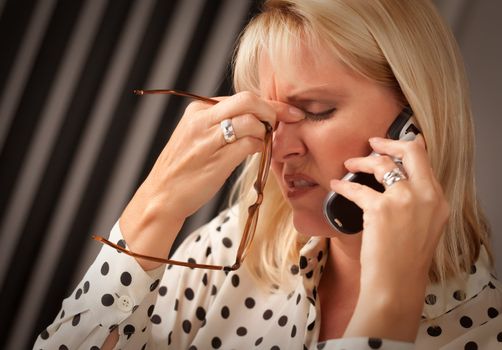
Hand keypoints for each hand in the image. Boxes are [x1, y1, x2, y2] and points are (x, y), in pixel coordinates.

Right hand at [120, 91, 302, 268]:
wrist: (162, 196)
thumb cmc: (184, 168)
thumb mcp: (198, 137)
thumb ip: (223, 123)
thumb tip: (258, 118)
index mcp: (198, 110)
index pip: (241, 97)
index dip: (269, 103)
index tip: (289, 111)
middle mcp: (201, 119)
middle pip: (248, 100)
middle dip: (273, 110)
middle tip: (285, 122)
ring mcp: (207, 139)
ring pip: (251, 121)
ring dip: (266, 131)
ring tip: (266, 142)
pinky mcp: (216, 159)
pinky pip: (249, 144)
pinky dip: (260, 147)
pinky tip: (258, 153)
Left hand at [331, 135, 448, 339]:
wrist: (397, 284)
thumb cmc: (405, 260)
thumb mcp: (424, 227)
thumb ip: (417, 202)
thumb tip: (399, 182)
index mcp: (437, 200)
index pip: (425, 162)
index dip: (408, 148)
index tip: (394, 144)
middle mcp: (426, 195)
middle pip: (410, 152)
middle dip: (389, 143)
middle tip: (373, 143)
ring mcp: (404, 200)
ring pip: (382, 165)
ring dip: (361, 161)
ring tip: (349, 164)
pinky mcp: (381, 209)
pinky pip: (357, 188)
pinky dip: (343, 185)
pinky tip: (336, 185)